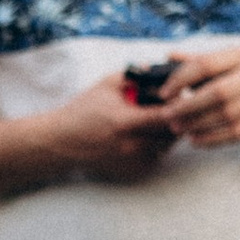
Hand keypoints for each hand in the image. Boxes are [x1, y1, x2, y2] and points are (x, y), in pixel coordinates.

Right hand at [55, 72, 180, 184]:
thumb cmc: (83, 111)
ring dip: (168, 132)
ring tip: (157, 120)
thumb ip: (133, 75)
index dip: (177, 104)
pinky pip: (156, 158)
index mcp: (126, 122)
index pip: (168, 114)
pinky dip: (157, 146)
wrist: (62, 142)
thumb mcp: (106, 85)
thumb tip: (156, 67)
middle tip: (171, 106)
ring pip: (167, 147)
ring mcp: (133, 162)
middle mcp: (132, 146)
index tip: (177, 96)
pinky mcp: (132, 172)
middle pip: (173, 132)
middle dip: (176, 118)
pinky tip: (146, 135)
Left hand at [159, 44, 239, 149]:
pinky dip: (211, 138)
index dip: (181, 79)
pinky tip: (194, 139)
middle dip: (186, 107)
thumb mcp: (235, 58)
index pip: (207, 64)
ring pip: (224, 116)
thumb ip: (202, 59)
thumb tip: (168, 57)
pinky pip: (234, 133)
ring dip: (196, 125)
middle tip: (167, 115)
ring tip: (177, 127)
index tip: (164, 93)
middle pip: (216, 93)